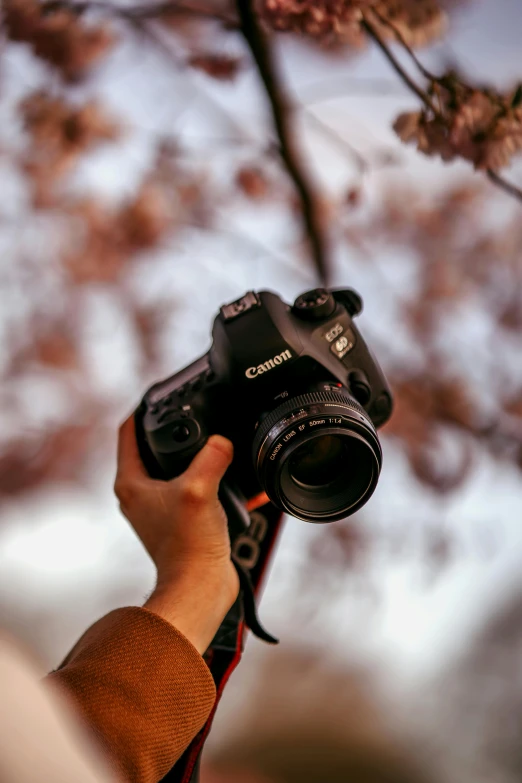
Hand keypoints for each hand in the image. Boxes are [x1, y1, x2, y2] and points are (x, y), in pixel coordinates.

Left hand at [114, 415, 239, 651]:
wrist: (200, 588)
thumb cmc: (189, 546)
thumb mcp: (200, 490)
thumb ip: (212, 457)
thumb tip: (222, 440)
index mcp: (132, 483)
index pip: (128, 432)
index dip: (141, 409)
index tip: (157, 393)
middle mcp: (140, 495)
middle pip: (153, 449)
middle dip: (173, 431)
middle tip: (193, 415)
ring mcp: (159, 509)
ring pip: (176, 469)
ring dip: (197, 456)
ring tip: (217, 442)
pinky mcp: (180, 522)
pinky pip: (196, 490)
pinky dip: (213, 480)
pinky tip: (234, 477)